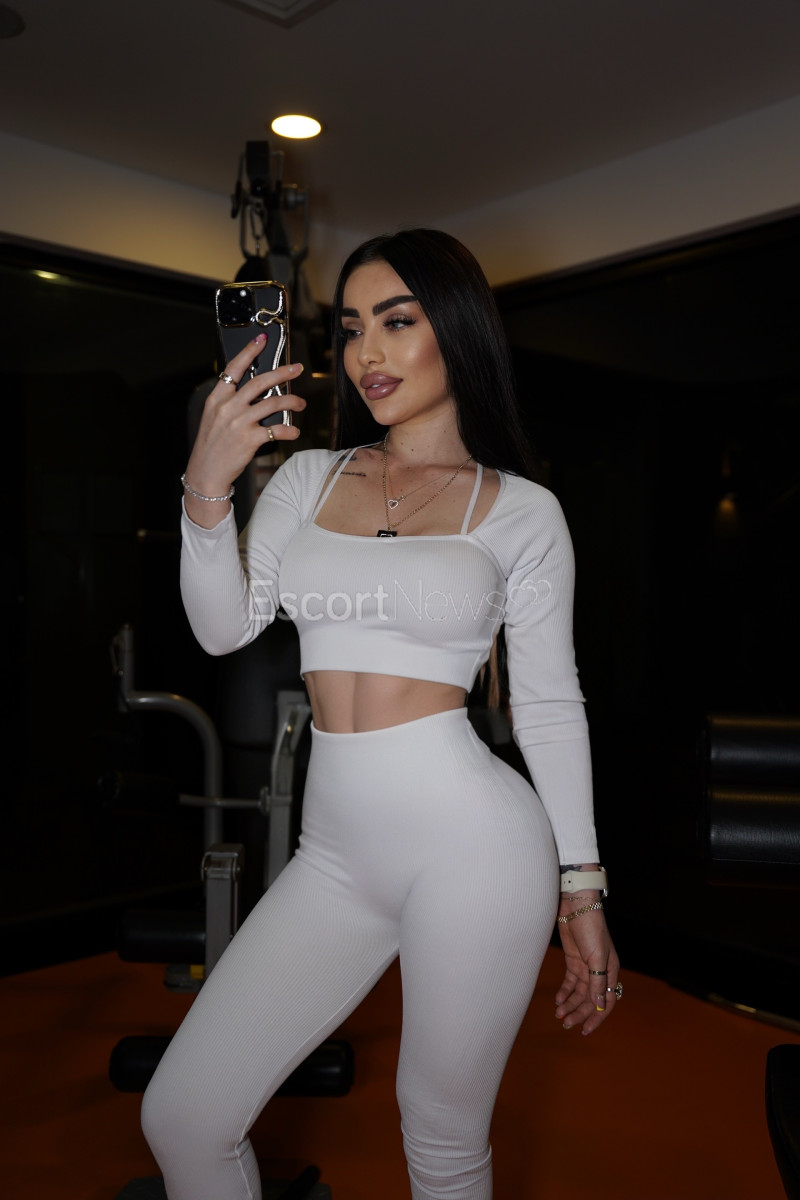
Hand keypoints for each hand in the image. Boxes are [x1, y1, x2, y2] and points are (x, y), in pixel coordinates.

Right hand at [183, 334, 305, 525]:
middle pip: (260, 382)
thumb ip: (230, 401)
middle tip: (297, 369)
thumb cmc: (212, 445)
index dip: (249, 351)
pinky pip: (276, 430)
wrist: (206, 472)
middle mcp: (228, 407)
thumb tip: (255, 389)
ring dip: (292, 401)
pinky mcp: (250, 439)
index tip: (262, 339)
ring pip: (272, 403)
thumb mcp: (214, 417)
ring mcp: (239, 423)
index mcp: (217, 398)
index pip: (234, 368)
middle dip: (282, 372)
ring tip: (301, 403)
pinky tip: (294, 431)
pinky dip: (288, 430)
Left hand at [554, 907, 619, 1035]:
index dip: (596, 1017)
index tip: (585, 1030)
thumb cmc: (591, 928)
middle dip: (579, 1013)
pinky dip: (564, 992)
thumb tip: (599, 1005)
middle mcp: (599, 972)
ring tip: (558, 1015)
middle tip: (565, 1024)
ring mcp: (586, 966)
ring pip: (579, 993)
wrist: (575, 906)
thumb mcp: (596, 956)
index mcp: (611, 971)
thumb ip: (597, 981)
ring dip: (569, 1004)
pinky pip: (570, 982)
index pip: (606, 1001)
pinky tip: (558, 1000)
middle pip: (590, 999)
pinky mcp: (573, 960)